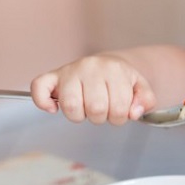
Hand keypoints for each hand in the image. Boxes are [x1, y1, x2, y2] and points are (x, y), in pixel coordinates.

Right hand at [30, 54, 155, 124]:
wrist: (110, 65)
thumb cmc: (123, 81)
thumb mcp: (141, 88)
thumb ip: (145, 101)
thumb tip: (133, 113)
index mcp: (114, 69)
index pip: (117, 107)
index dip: (119, 117)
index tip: (119, 111)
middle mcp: (90, 67)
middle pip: (94, 109)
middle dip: (101, 118)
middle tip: (103, 111)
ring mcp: (70, 70)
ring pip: (70, 106)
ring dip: (79, 116)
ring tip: (86, 109)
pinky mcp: (53, 75)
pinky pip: (39, 87)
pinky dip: (43, 102)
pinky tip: (54, 108)